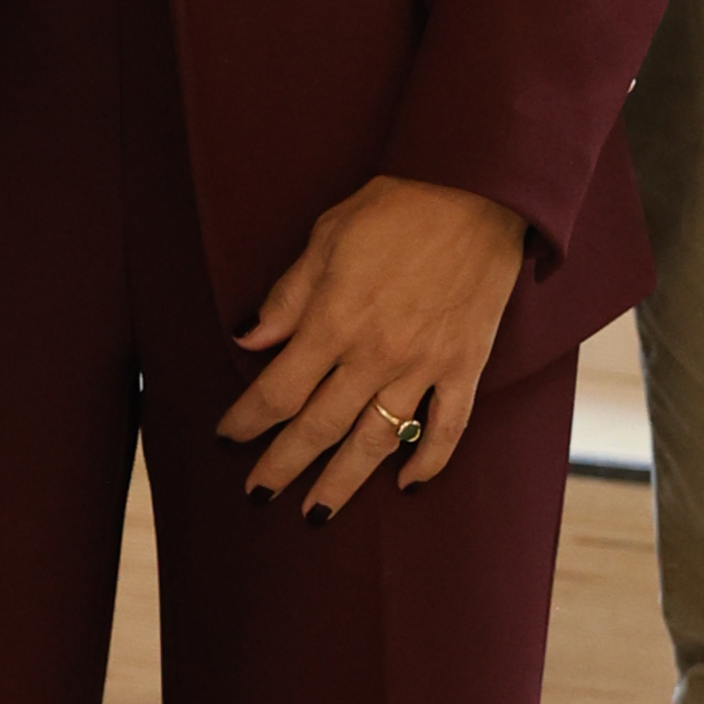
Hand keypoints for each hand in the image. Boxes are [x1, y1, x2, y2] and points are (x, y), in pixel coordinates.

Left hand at [221, 176, 527, 516]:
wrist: (476, 189)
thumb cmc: (394, 207)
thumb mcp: (325, 239)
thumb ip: (286, 298)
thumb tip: (246, 339)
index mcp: (333, 321)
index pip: (277, 391)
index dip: (247, 421)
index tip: (227, 437)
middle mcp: (375, 354)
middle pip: (319, 427)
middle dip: (283, 466)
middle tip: (258, 495)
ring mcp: (424, 365)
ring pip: (376, 441)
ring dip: (343, 482)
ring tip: (317, 514)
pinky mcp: (465, 365)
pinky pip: (448, 428)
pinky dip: (428, 460)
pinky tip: (406, 484)